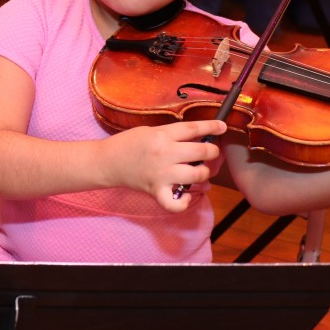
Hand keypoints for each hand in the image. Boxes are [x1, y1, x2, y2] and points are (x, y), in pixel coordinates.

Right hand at [105, 119, 226, 211]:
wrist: (107, 162)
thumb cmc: (128, 144)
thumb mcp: (150, 131)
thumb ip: (173, 135)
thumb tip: (198, 139)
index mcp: (162, 135)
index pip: (193, 128)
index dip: (212, 127)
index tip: (222, 127)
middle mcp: (164, 154)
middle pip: (201, 150)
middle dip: (212, 151)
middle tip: (211, 151)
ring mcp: (161, 174)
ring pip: (197, 174)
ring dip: (203, 172)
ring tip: (199, 170)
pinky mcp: (156, 191)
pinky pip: (176, 203)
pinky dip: (184, 202)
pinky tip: (186, 196)